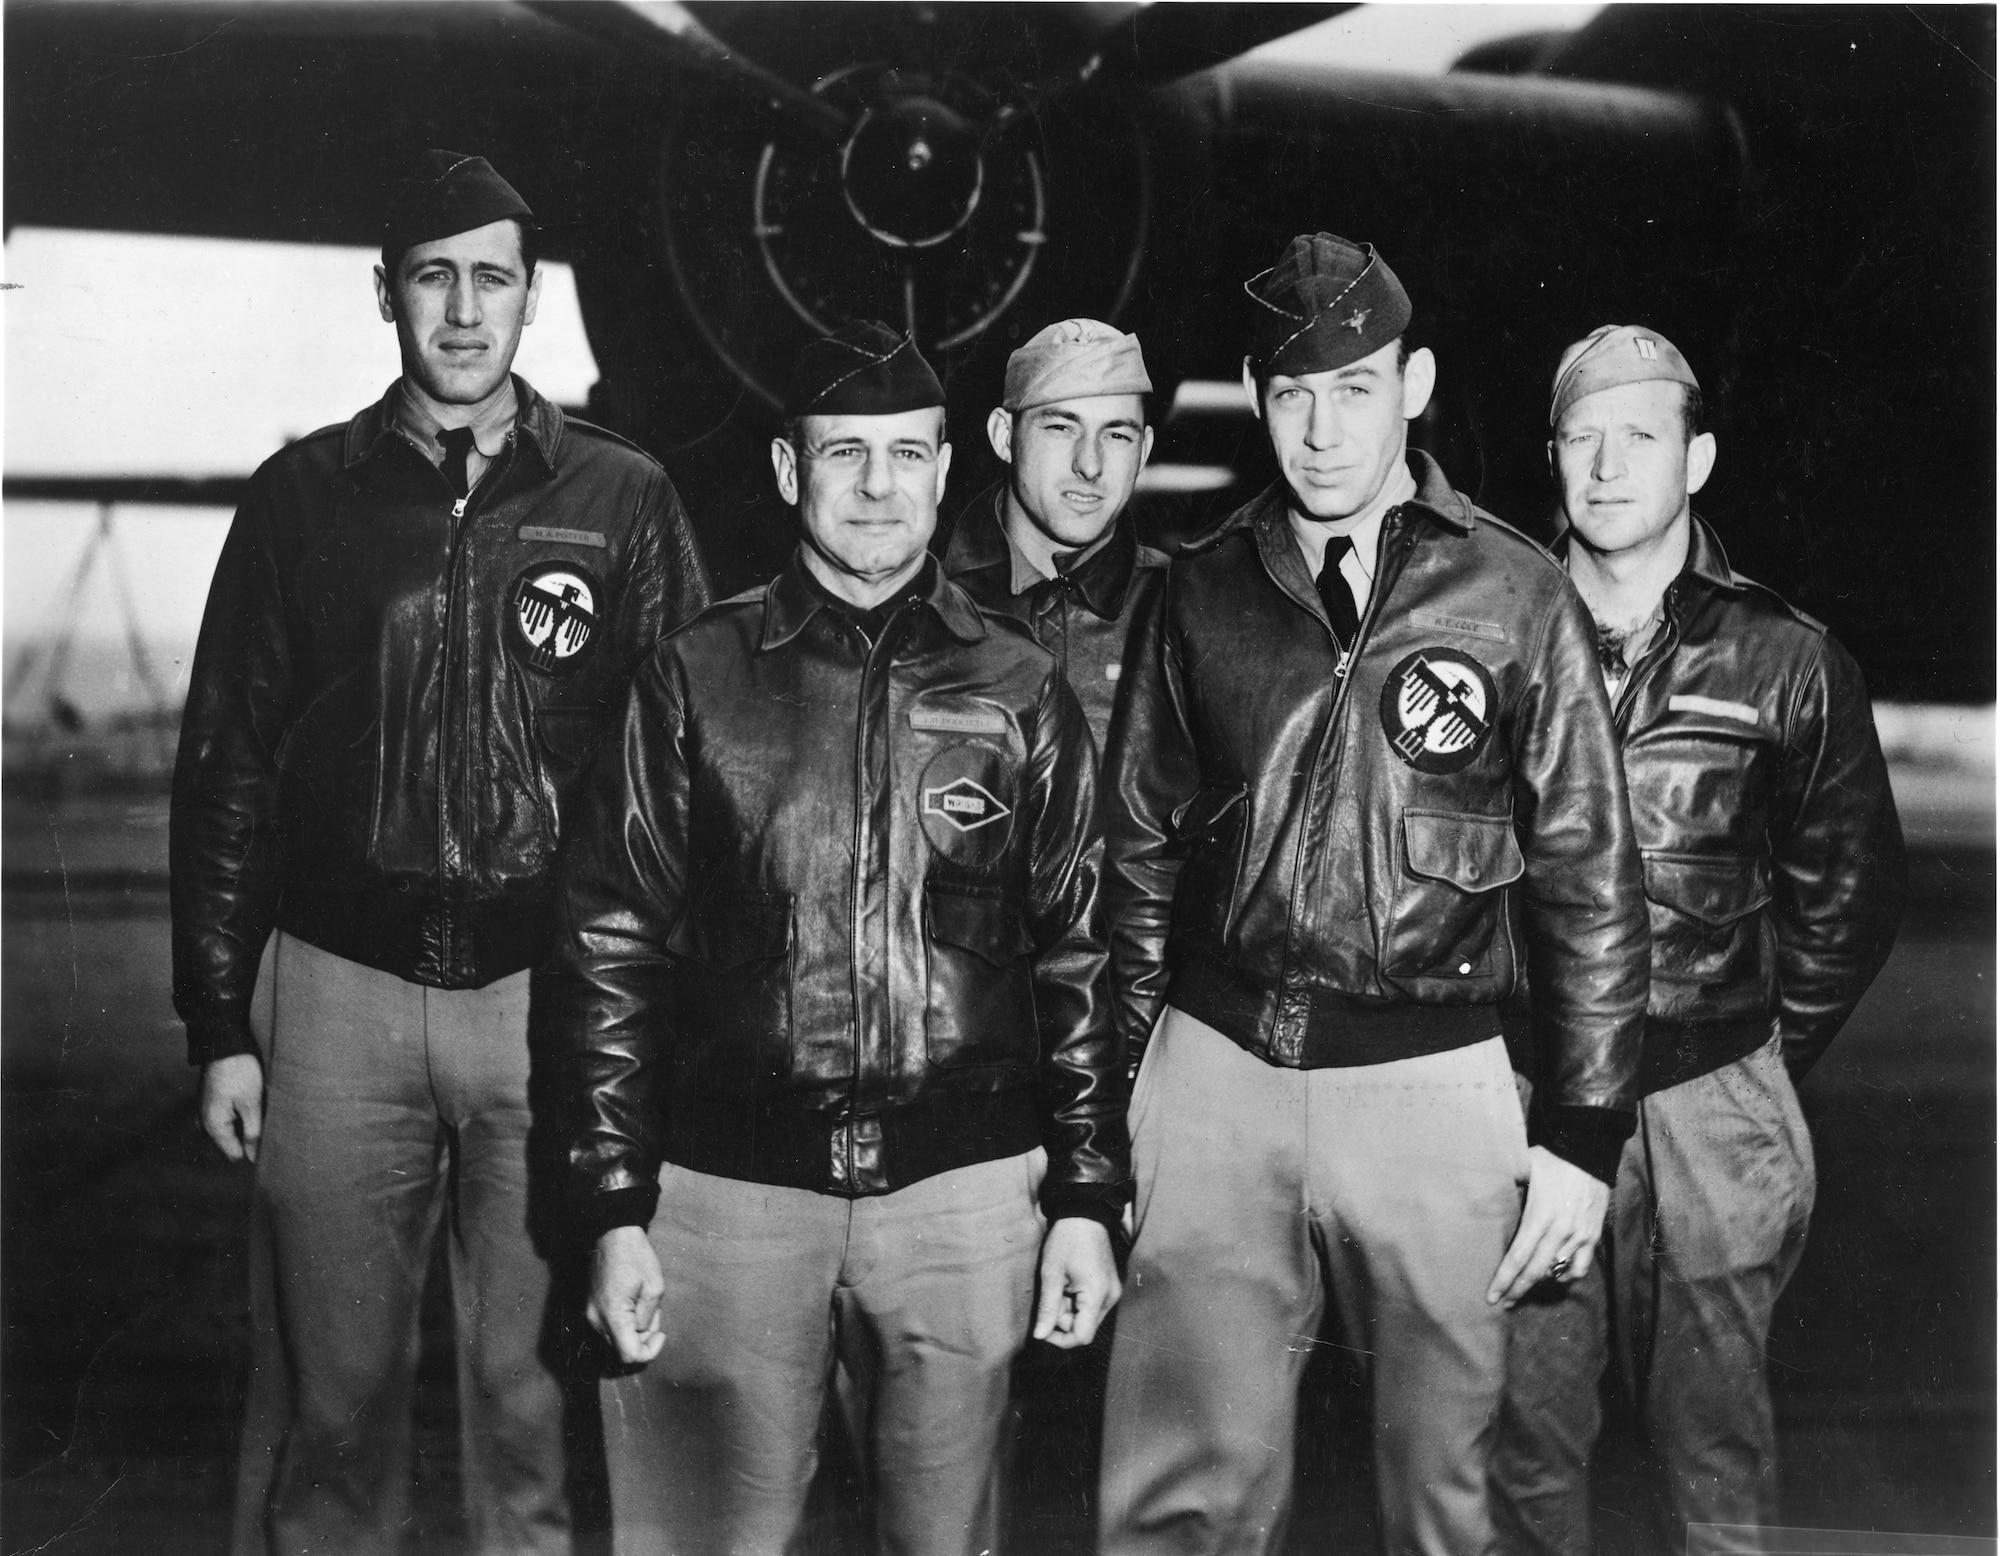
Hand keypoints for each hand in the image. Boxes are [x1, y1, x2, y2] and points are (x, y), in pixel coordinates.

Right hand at [200, 1054, 264, 1162]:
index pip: (235, 1155)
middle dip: (247, 1136)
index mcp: (213, 1127)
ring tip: (255, 1107)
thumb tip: (252, 1158)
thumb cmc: (240, 1072)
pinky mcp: (209, 1104)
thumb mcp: (251, 1104)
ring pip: (229, 1131)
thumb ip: (252, 1133)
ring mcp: (204, 1113)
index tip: (266, 1134)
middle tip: (262, 1116)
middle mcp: (204, 1124)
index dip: (253, 1149)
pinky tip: (247, 1102)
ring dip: (243, 1124)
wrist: (224, 1045)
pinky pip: (224, 1119)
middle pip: (231, 1144)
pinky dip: (237, 1115)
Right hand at [588, 1226, 666, 1364]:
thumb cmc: (636, 1257)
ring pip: (617, 1339)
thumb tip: (643, 1334)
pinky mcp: (591, 1309)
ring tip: (645, 1303)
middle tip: (656, 1314)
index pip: (629, 1355)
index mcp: (613, 1315)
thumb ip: (649, 1319)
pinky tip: (635, 1303)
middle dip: (643, 1339)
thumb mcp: (655, 1288)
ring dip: (634, 1330)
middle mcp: (596, 1320)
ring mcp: (591, 1315)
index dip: (649, 1352)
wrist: (612, 1234)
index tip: (661, 1335)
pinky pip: (610, 1327)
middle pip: (622, 1350)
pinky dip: (625, 1323)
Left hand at [1033, 1217, 1120, 1348]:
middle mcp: (1110, 1298)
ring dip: (1070, 1310)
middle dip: (1063, 1320)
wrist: (1084, 1215)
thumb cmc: (1066, 1241)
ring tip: (1060, 1286)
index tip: (1042, 1327)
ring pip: (1087, 1318)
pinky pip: (1092, 1306)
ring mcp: (1112, 1293)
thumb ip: (1047, 1308)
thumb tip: (1039, 1336)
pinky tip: (1069, 1284)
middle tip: (1051, 1295)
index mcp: (1097, 1295)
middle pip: (1084, 1328)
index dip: (1059, 1339)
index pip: (1082, 1336)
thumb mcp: (1051, 1274)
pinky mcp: (1110, 1288)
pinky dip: (1077, 1302)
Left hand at [1487, 1146, 1608, 1308]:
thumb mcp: (1521, 1169)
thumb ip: (1503, 1187)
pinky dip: (1567, 1275)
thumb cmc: (1550, 1158)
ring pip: (1557, 1272)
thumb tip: (1474, 1197)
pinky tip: (1555, 1275)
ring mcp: (1578, 1235)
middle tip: (1504, 1302)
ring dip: (1539, 1283)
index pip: (1517, 1257)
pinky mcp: (1592, 1235)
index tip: (1492, 1296)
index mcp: (1539, 1216)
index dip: (1504, 1280)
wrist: (1588, 1151)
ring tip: (1524, 1288)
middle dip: (1517, 1290)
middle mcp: (1560, 1231)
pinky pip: (1580, 1267)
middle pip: (1535, 1271)